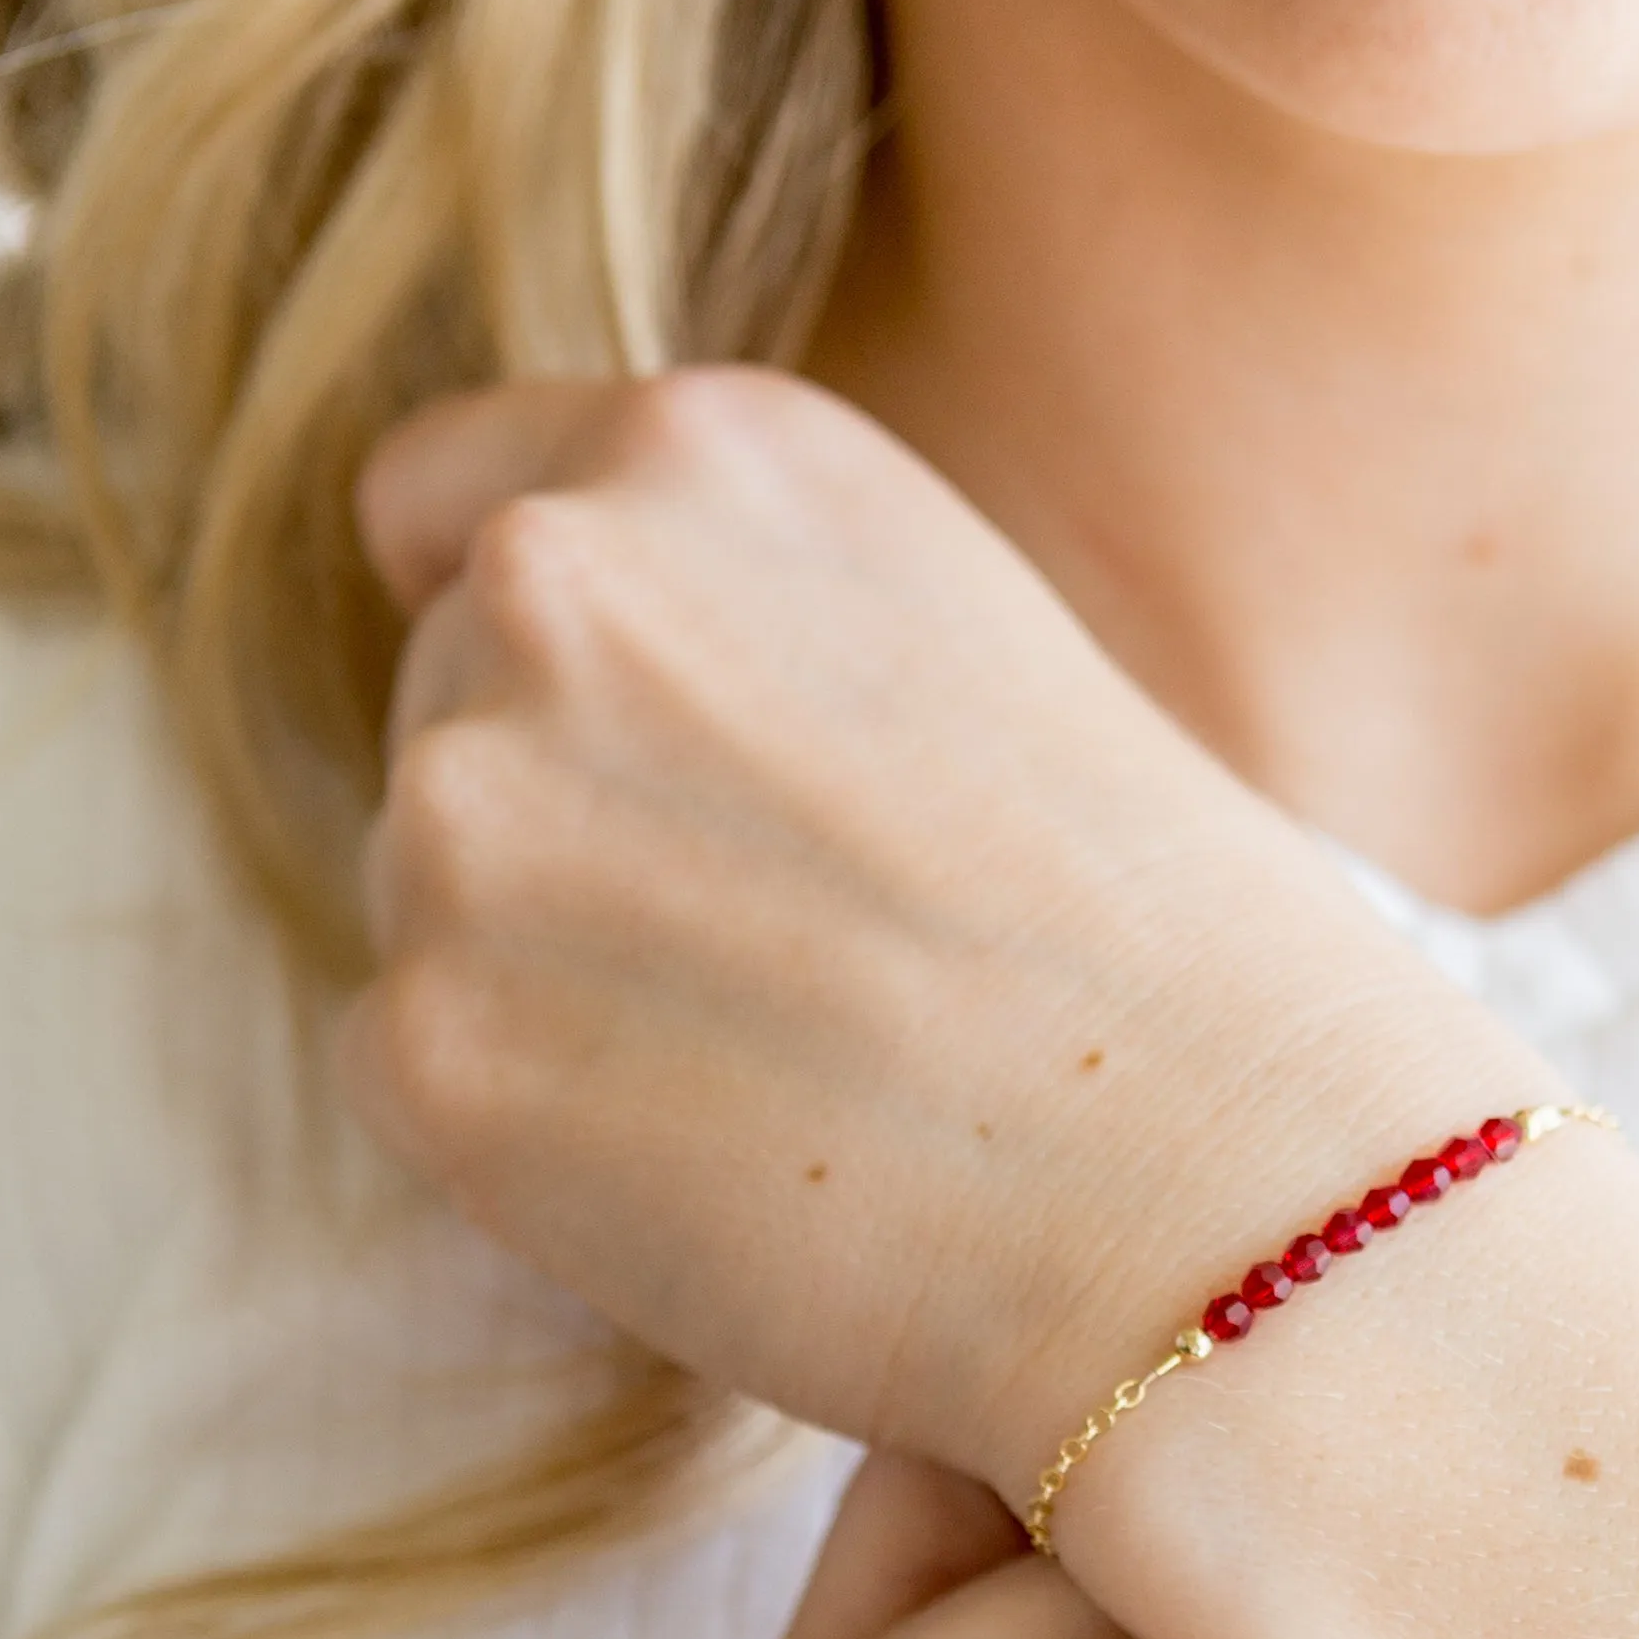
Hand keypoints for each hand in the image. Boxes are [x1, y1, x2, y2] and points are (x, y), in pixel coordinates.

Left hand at [339, 371, 1516, 1489]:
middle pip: (439, 713)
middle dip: (560, 826)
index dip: (507, 630)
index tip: (605, 747)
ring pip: (424, 899)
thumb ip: (731, 614)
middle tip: (781, 958)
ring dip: (545, 982)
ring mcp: (464, 809)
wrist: (1224, 1183)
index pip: (445, 501)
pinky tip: (719, 1163)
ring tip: (780, 1063)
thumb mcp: (958, 637)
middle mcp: (553, 586)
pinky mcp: (424, 1034)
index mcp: (703, 454)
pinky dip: (528, 1136)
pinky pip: (415, 1073)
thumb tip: (546, 687)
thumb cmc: (1159, 944)